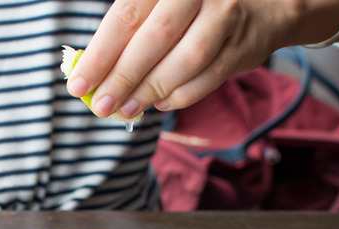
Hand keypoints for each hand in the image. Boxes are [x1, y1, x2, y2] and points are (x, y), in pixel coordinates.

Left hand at [67, 0, 296, 118]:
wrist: (260, 5)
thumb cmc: (190, 9)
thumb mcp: (156, 6)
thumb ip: (126, 33)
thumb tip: (89, 74)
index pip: (125, 17)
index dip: (100, 55)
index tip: (79, 84)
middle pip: (154, 40)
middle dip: (122, 78)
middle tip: (100, 104)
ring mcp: (225, 16)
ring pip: (184, 61)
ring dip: (149, 91)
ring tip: (126, 109)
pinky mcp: (243, 46)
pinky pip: (208, 78)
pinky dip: (179, 96)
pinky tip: (159, 103)